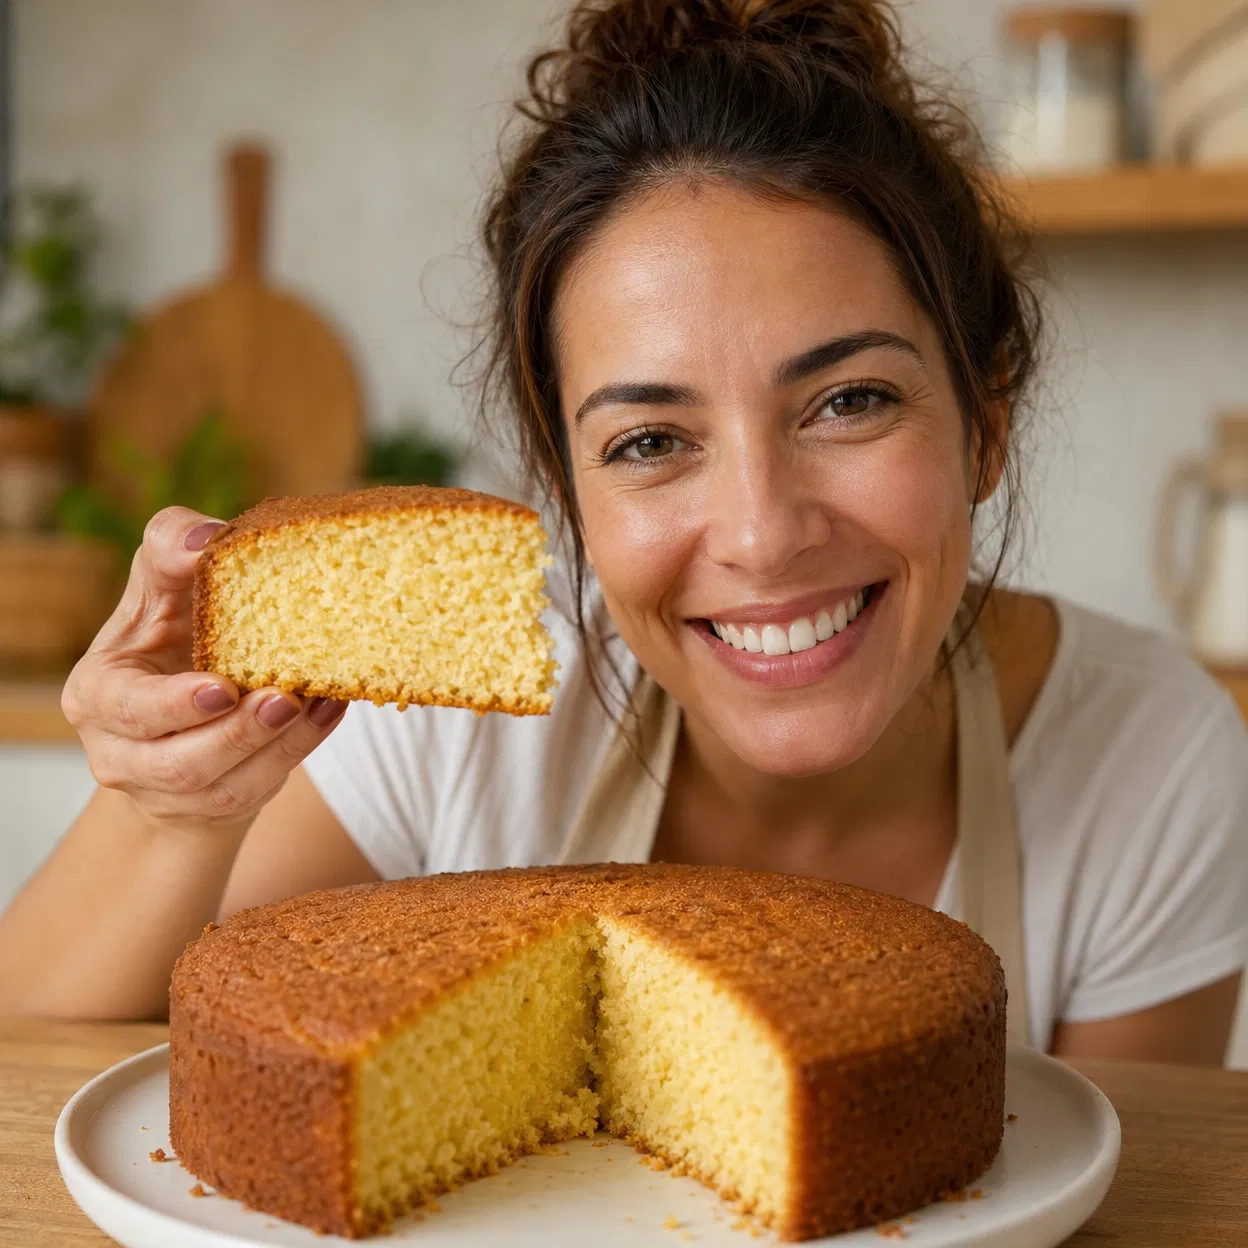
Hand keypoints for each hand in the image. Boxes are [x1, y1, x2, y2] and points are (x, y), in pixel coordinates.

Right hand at [62, 507, 345, 832]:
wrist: (184, 712)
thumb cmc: (172, 637)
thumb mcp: (160, 589)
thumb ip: (170, 551)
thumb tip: (206, 537)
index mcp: (97, 693)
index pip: (125, 706)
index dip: (173, 704)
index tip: (221, 688)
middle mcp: (121, 751)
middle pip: (177, 762)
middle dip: (236, 734)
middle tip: (285, 698)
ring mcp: (166, 791)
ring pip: (224, 787)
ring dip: (277, 746)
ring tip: (317, 702)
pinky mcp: (212, 808)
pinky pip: (258, 789)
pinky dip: (299, 750)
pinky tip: (329, 712)